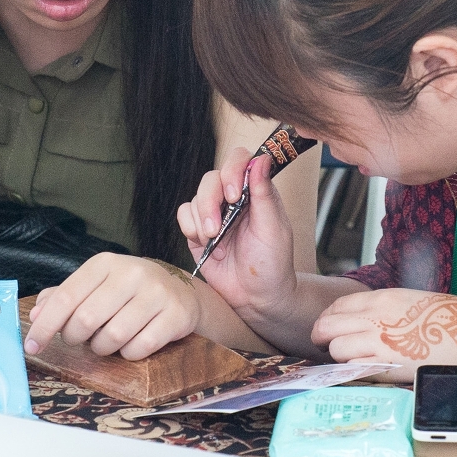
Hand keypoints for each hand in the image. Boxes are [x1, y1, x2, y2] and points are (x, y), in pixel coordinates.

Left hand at [23, 253, 201, 359]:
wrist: (181, 291)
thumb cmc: (128, 291)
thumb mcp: (95, 286)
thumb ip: (63, 298)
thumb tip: (35, 316)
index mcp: (105, 264)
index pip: (66, 297)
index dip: (45, 326)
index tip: (32, 346)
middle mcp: (132, 274)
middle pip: (86, 320)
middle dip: (75, 338)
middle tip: (80, 339)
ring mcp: (156, 294)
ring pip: (113, 337)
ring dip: (102, 348)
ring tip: (107, 340)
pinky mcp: (175, 315)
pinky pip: (139, 348)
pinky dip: (129, 353)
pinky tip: (132, 342)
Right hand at [176, 147, 296, 320]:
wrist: (255, 298)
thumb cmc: (272, 264)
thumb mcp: (273, 228)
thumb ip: (264, 194)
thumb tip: (262, 159)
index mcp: (257, 191)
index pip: (240, 161)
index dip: (232, 170)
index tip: (234, 195)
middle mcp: (234, 198)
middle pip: (212, 177)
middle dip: (211, 200)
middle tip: (218, 226)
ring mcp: (215, 213)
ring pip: (196, 196)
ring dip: (202, 218)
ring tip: (214, 239)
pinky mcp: (197, 229)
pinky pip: (183, 214)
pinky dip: (190, 226)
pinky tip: (204, 241)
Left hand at [311, 290, 456, 382]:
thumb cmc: (452, 320)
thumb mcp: (414, 301)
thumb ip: (386, 309)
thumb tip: (368, 320)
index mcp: (383, 297)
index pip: (338, 305)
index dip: (328, 318)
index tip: (329, 327)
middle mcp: (375, 316)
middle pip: (328, 326)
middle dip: (323, 337)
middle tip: (327, 347)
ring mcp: (379, 341)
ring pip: (336, 349)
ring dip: (340, 357)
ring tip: (352, 362)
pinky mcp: (387, 366)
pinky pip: (354, 369)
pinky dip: (353, 373)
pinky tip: (365, 373)